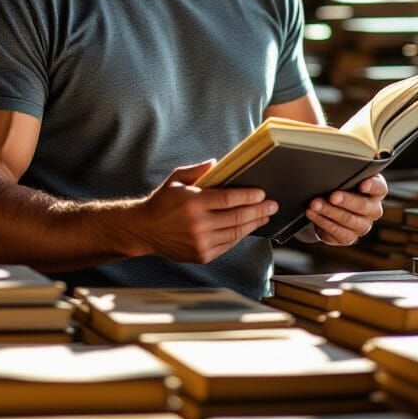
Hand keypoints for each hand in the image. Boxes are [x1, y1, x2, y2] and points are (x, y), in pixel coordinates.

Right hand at [130, 160, 278, 263]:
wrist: (145, 230)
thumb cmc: (162, 202)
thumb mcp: (176, 179)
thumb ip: (198, 170)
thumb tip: (218, 163)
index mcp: (193, 202)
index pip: (229, 199)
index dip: (248, 196)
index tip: (262, 193)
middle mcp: (198, 224)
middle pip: (237, 217)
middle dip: (258, 210)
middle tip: (272, 205)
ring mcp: (201, 242)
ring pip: (235, 233)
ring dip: (253, 224)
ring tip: (265, 216)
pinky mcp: (202, 255)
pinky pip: (227, 245)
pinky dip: (240, 236)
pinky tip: (247, 228)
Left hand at [305, 173, 386, 245]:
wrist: (332, 207)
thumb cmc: (342, 187)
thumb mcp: (346, 178)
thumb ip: (346, 174)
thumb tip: (332, 169)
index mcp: (376, 192)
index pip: (379, 188)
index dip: (372, 186)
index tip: (362, 184)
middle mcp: (373, 210)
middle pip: (363, 206)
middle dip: (346, 200)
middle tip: (332, 196)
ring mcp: (362, 226)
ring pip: (348, 220)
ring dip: (329, 211)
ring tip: (315, 204)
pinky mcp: (348, 238)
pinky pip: (337, 231)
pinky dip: (322, 221)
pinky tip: (312, 214)